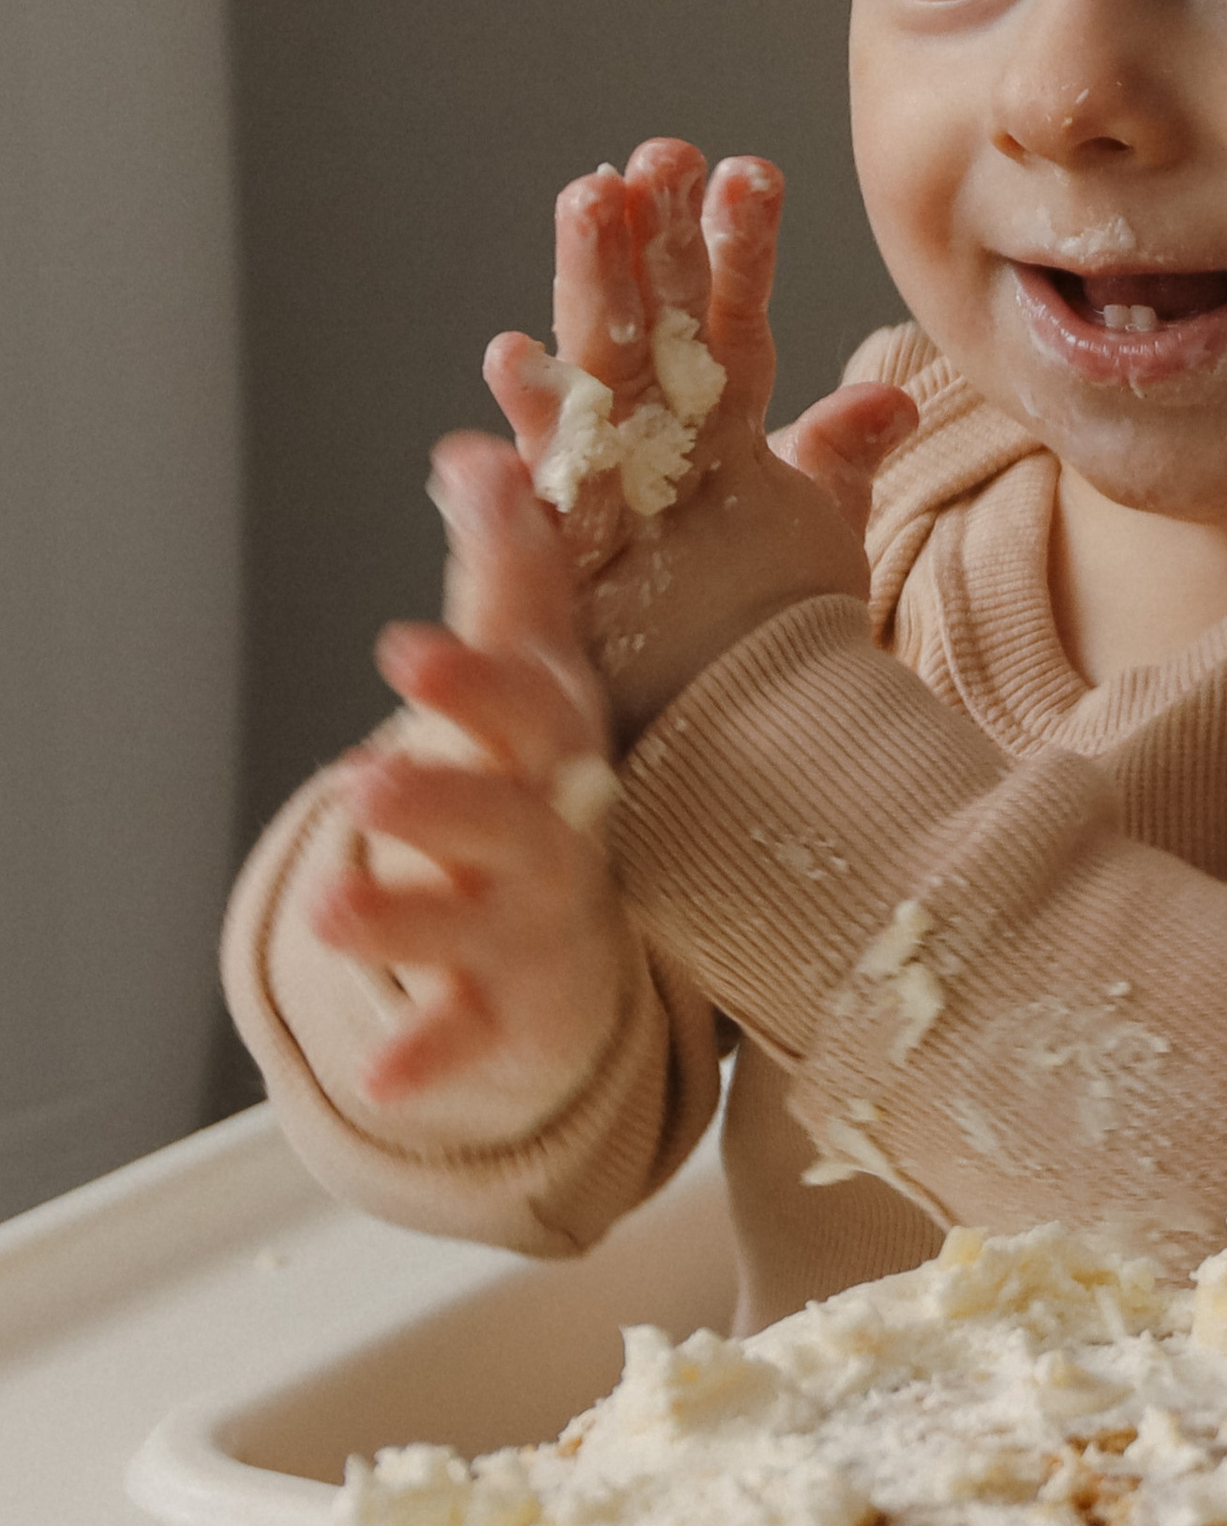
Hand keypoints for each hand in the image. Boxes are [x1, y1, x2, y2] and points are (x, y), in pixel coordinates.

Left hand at [301, 436, 626, 1123]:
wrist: (595, 944)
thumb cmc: (553, 783)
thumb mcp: (534, 676)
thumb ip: (509, 567)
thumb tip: (475, 445)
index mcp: (558, 746)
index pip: (530, 701)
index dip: (471, 678)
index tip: (402, 651)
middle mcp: (561, 832)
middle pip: (511, 812)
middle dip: (443, 794)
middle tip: (366, 777)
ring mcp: (538, 927)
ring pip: (481, 921)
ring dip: (411, 917)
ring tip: (333, 909)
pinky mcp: (508, 1013)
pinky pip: (466, 1037)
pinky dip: (428, 1058)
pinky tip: (379, 1080)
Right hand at [484, 137, 914, 742]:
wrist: (712, 743)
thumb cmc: (757, 632)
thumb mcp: (810, 533)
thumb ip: (835, 457)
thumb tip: (890, 397)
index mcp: (711, 429)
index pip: (732, 323)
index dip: (737, 250)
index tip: (749, 169)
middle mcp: (646, 446)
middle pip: (653, 326)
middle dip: (651, 239)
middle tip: (658, 153)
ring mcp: (599, 494)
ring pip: (593, 374)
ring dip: (590, 284)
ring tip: (592, 196)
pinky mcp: (562, 561)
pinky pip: (542, 489)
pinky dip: (526, 429)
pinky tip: (510, 358)